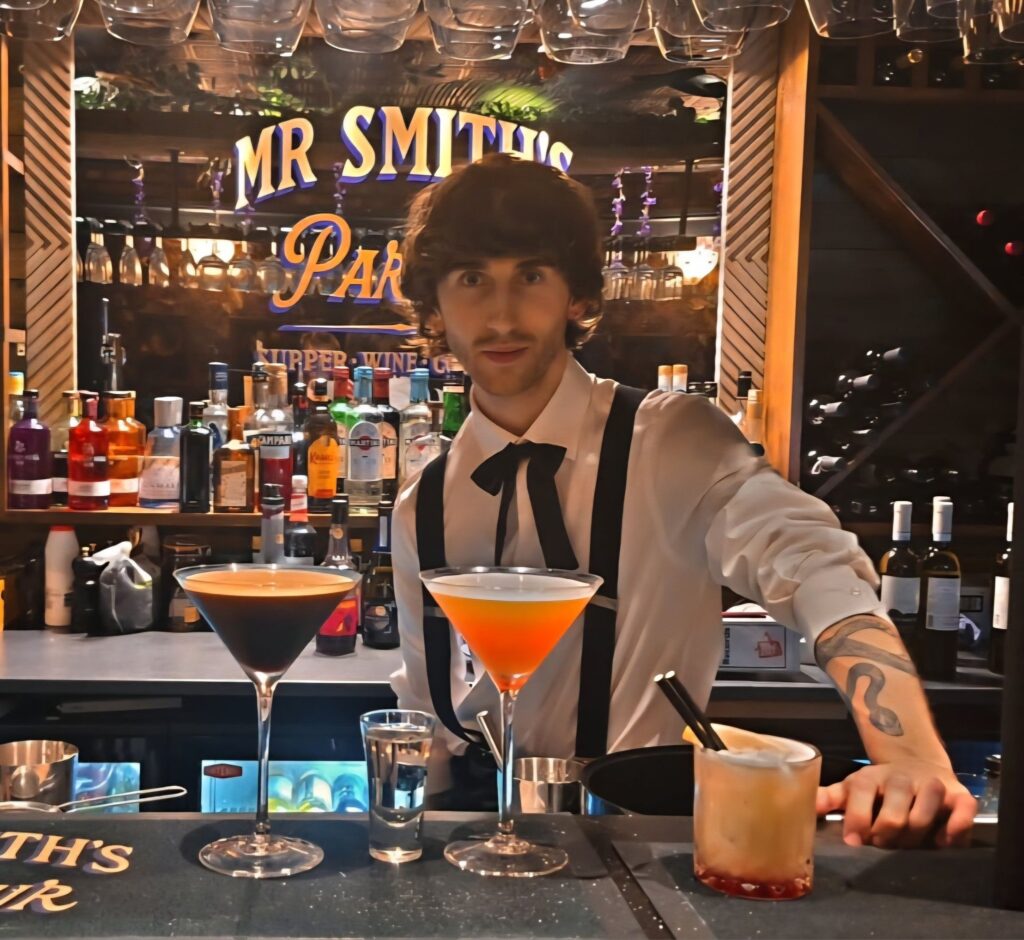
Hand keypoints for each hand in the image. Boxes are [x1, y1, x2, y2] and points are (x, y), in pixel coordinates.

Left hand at [816, 760, 976, 848]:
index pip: (860, 797)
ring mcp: (930, 785)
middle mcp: (900, 780)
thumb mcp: (852, 788)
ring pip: (924, 815)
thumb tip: (805, 806)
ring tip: (909, 839)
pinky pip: (962, 811)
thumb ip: (830, 798)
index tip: (854, 841)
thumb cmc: (879, 786)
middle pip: (894, 816)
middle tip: (884, 842)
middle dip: (887, 837)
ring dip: (915, 836)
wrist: (916, 765)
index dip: (857, 822)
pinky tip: (942, 839)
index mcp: (870, 778)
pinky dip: (955, 829)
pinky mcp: (958, 794)